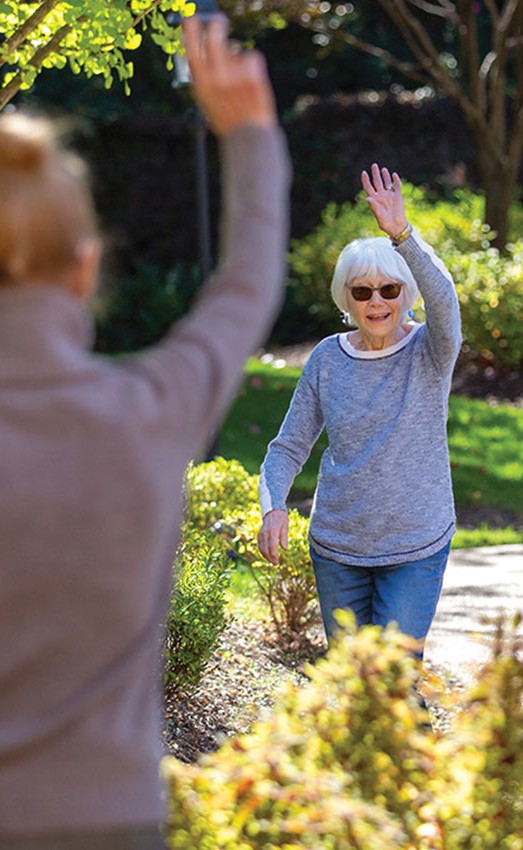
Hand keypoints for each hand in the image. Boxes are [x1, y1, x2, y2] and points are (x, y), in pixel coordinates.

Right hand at [183, 15, 276, 135]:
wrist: (249, 136)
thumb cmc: (227, 120)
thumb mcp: (206, 101)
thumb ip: (203, 76)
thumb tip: (200, 47)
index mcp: (201, 84)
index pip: (192, 47)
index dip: (191, 28)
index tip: (191, 16)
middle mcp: (216, 77)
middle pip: (215, 35)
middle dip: (217, 24)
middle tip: (220, 21)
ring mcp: (235, 75)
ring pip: (236, 48)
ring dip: (239, 58)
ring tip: (242, 80)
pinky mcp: (253, 75)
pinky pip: (252, 56)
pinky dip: (253, 66)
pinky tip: (253, 84)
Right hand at [257, 509, 287, 564]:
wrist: (273, 511)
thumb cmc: (281, 519)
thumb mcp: (285, 527)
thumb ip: (284, 538)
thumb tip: (285, 549)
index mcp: (273, 531)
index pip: (272, 546)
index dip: (274, 555)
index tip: (278, 561)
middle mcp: (265, 533)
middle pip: (265, 549)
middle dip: (270, 558)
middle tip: (276, 564)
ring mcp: (261, 534)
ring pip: (261, 549)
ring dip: (266, 557)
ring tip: (272, 561)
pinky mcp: (259, 535)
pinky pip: (260, 546)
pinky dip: (263, 552)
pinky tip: (268, 556)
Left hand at [361, 163, 407, 238]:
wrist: (396, 226)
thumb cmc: (385, 223)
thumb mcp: (378, 215)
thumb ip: (374, 207)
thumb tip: (367, 198)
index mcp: (374, 200)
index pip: (369, 187)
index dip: (366, 180)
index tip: (364, 172)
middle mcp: (381, 196)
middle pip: (377, 182)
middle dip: (375, 174)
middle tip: (374, 165)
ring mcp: (389, 195)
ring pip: (386, 182)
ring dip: (385, 176)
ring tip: (383, 169)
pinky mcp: (398, 196)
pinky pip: (397, 186)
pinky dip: (396, 180)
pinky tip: (394, 175)